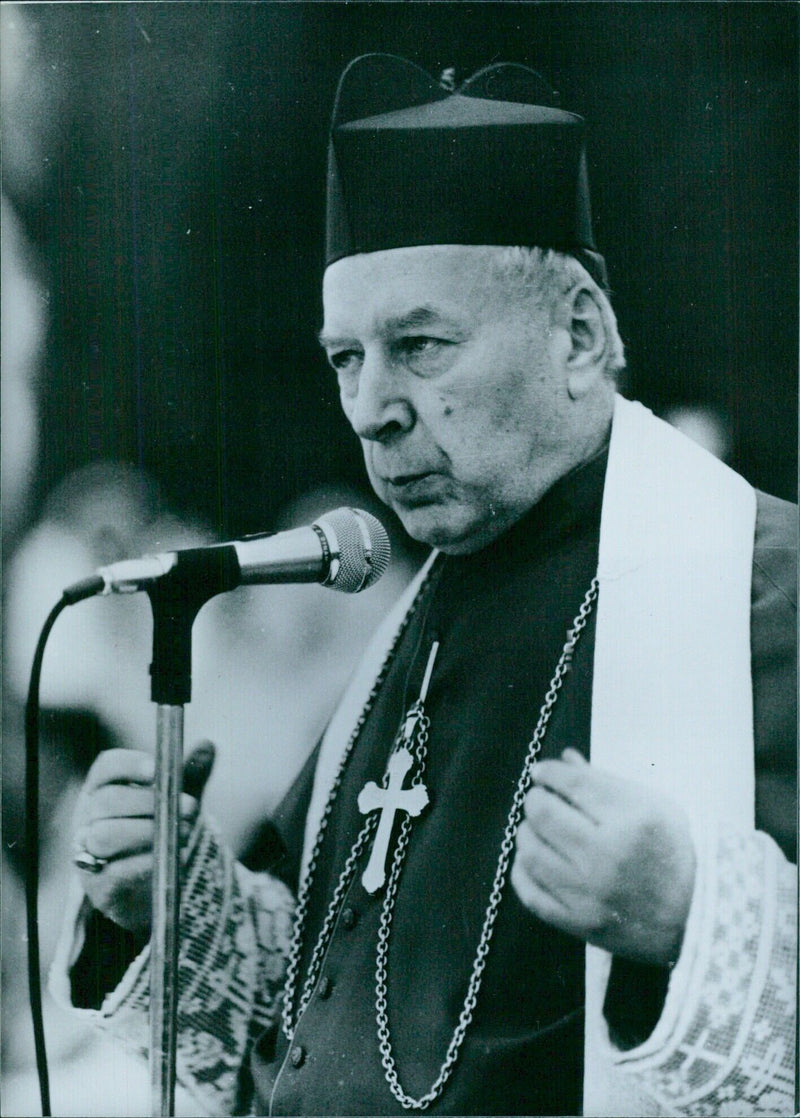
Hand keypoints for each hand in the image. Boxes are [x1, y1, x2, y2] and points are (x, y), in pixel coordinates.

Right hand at [71, 743, 215, 932]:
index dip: (129, 765)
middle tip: (191, 807)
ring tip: (185, 832)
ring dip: (148, 831)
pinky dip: (147, 862)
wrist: (146, 885)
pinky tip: (174, 856)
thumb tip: (209, 745)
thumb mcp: (174, 800)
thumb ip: (189, 774)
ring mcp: (87, 851)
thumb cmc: (155, 829)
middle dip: (149, 801)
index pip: (106, 767)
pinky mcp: (99, 885)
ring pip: (106, 835)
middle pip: (106, 800)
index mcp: (102, 788)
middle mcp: (87, 817)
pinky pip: (117, 871)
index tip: (157, 769)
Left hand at [511, 749, 695, 964]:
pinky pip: (530, 894)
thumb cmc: (676, 853)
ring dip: (526, 832)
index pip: (572, 783)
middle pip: (543, 813)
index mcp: (632, 820)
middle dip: (536, 799)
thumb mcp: (654, 806)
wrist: (699, 917)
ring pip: (530, 851)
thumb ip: (605, 782)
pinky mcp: (579, 923)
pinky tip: (532, 860)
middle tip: (541, 799)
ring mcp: (590, 893)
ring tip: (537, 828)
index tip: (542, 772)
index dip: (549, 772)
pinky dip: (522, 871)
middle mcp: (606, 856)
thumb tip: (563, 760)